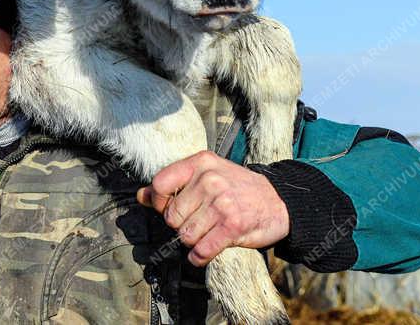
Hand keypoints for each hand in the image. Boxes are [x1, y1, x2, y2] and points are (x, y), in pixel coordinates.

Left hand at [136, 150, 288, 266]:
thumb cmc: (238, 188)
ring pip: (185, 235)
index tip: (168, 208)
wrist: (278, 201)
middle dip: (180, 225)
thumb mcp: (206, 175)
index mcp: (200, 163)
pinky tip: (206, 251)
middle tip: (197, 222)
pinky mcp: (233, 226)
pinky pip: (201, 250)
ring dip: (193, 241)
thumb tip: (141, 195)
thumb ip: (173, 183)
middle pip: (172, 216)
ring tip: (207, 233)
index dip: (159, 202)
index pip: (160, 183)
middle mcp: (210, 180)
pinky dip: (200, 257)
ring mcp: (222, 203)